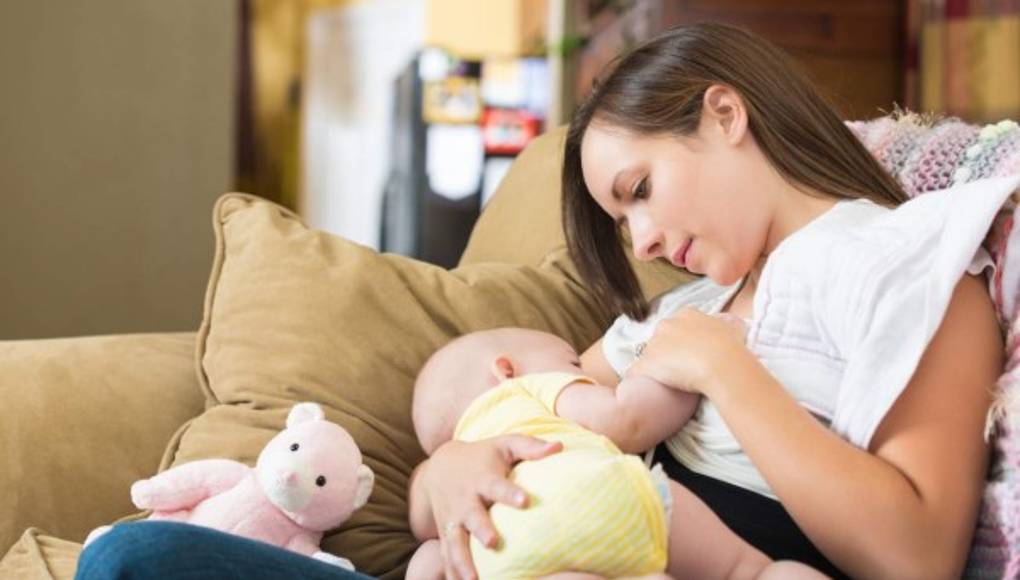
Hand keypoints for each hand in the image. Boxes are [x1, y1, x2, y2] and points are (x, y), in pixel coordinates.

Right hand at [422, 435, 562, 579]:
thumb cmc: (483, 456)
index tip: (524, 501)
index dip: (510, 493)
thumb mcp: (504, 445)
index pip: (497, 486)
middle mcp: (465, 501)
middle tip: (492, 542)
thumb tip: (559, 446)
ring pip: (454, 541)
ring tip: (473, 578)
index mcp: (483, 479)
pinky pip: (446, 556)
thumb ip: (530, 446)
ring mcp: (452, 520)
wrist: (439, 468)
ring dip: (461, 560)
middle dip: (481, 529)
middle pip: (472, 516)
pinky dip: (451, 572)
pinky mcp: (445, 534)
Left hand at [629, 308, 750, 395]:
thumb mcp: (733, 328)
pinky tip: (647, 388)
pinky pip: (636, 372)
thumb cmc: (731, 347)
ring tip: (668, 381)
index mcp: (686, 315)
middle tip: (680, 369)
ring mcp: (654, 344)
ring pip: (649, 356)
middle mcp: (667, 325)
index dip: (682, 341)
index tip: (690, 353)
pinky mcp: (647, 363)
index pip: (677, 326)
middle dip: (667, 352)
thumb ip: (725, 325)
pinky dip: (641, 379)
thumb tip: (730, 327)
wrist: (721, 364)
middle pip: (660, 339)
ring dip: (656, 367)